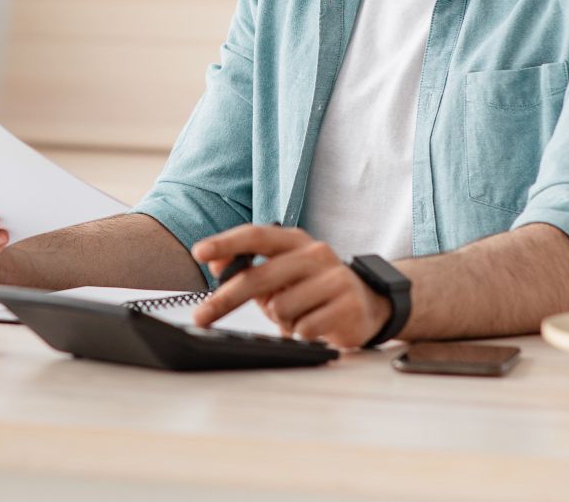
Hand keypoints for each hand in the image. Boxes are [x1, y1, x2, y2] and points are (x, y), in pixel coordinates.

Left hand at [189, 224, 389, 347]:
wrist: (369, 305)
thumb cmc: (313, 289)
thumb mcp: (280, 274)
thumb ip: (249, 268)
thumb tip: (216, 265)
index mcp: (295, 241)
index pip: (255, 235)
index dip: (226, 243)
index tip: (199, 253)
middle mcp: (315, 253)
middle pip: (260, 276)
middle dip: (226, 299)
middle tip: (202, 316)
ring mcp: (334, 278)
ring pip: (280, 308)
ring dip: (278, 321)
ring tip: (294, 318)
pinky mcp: (348, 306)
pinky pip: (303, 329)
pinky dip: (299, 333)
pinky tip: (312, 326)